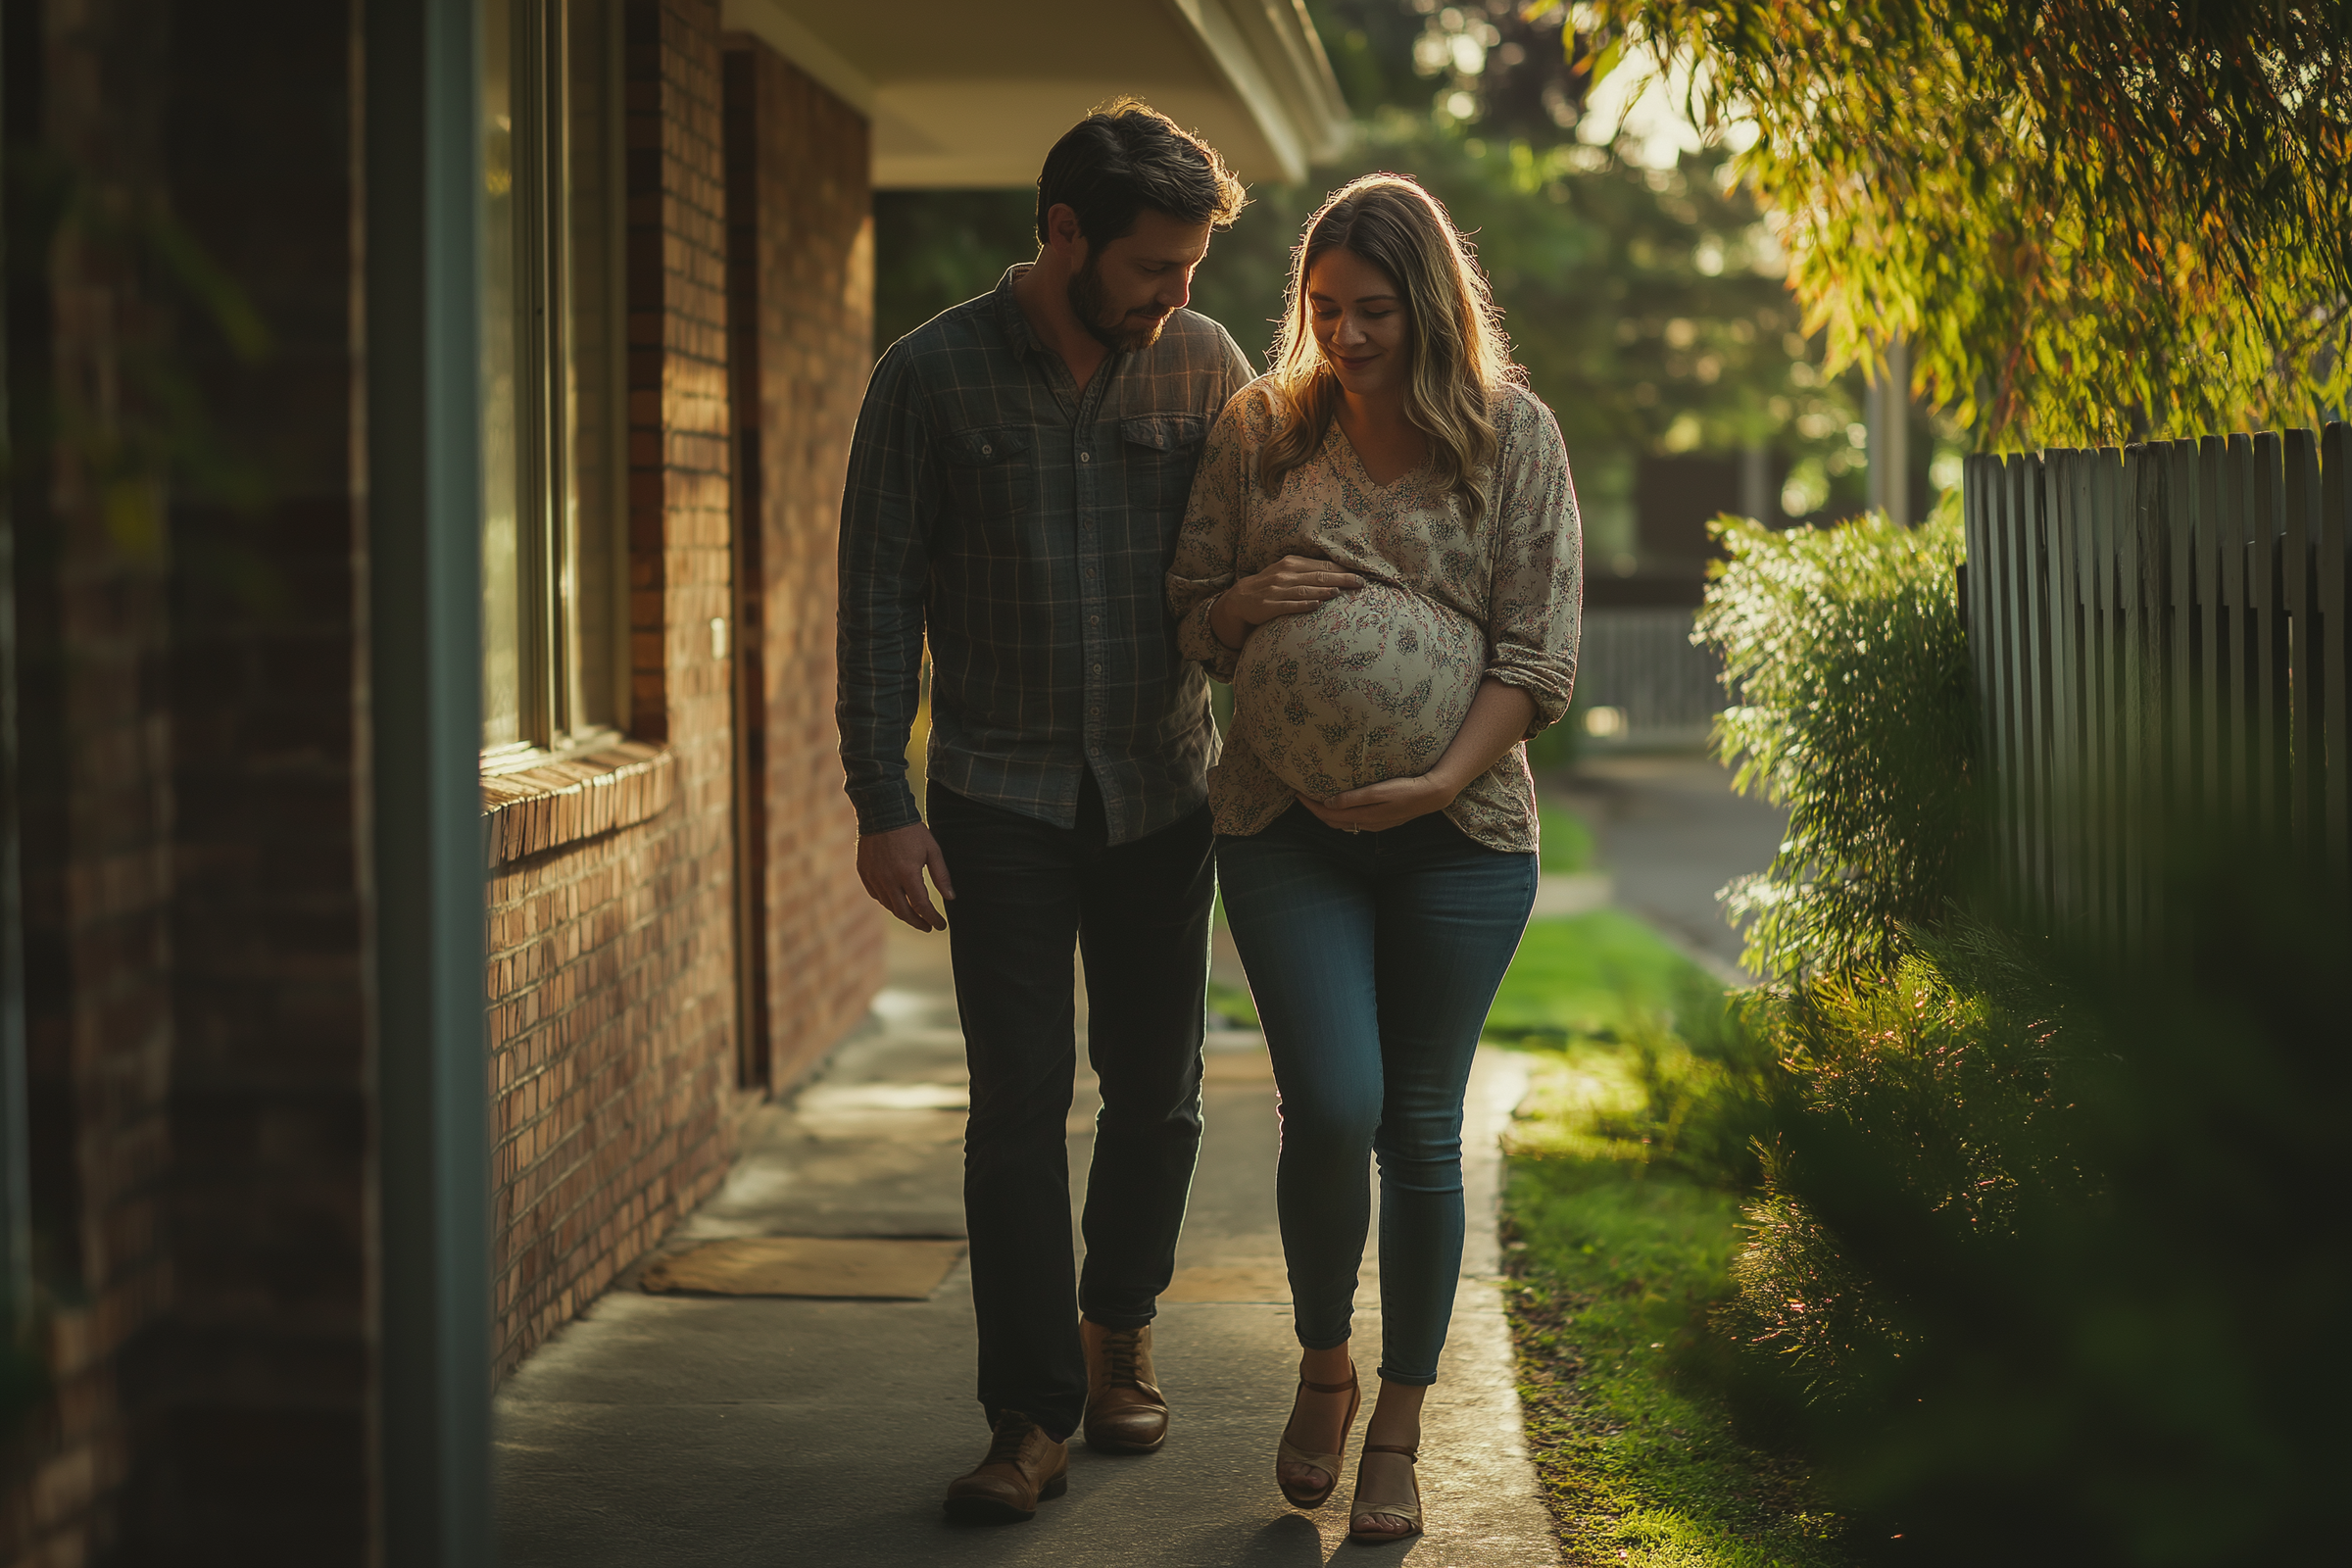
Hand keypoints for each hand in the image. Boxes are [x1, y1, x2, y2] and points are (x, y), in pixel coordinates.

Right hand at [857, 822, 953, 931]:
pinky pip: (877, 895)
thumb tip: (951, 898)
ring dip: (903, 914)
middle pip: (903, 912)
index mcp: (907, 873)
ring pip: (889, 906)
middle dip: (918, 923)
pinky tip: (897, 901)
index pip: (921, 906)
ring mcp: (874, 877)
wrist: (882, 812)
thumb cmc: (911, 831)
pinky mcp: (864, 873)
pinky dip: (888, 902)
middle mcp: (888, 879)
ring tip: (915, 916)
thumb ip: (941, 875)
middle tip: (928, 926)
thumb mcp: (932, 850)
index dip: (932, 918)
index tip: (941, 925)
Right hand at [1212, 555, 1363, 647]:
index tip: (1362, 573)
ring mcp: (1276, 591)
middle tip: (1361, 582)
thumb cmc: (1270, 585)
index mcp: (1292, 563)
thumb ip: (1309, 571)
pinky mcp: (1267, 607)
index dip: (1343, 569)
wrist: (1239, 599)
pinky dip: (1302, 605)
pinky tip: (1315, 606)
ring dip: (1323, 591)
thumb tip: (1339, 573)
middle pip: (1318, 576)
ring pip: (1304, 590)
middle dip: (1341, 579)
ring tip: (1340, 593)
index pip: (1322, 565)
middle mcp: (1285, 575)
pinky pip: (1287, 606)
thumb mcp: (1287, 572)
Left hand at [1298, 773, 1456, 833]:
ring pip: (1342, 823)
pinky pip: (1352, 821)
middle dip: (1314, 811)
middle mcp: (1366, 823)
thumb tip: (1328, 803)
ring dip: (1326, 814)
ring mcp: (1374, 824)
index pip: (1328, 814)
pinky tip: (1339, 806)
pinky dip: (1340, 815)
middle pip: (1332, 821)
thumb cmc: (1405, 789)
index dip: (1311, 806)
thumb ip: (1353, 798)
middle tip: (1301, 796)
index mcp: (1363, 816)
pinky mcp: (1380, 820)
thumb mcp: (1378, 791)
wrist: (1431, 795)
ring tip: (1315, 801)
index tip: (1298, 793)